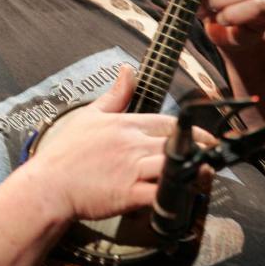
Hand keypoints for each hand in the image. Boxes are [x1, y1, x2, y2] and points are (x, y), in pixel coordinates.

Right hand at [30, 65, 216, 221]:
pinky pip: (162, 194)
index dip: (193, 131)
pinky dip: (177, 196)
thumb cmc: (65, 154)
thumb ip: (114, 94)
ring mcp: (132, 169)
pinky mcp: (129, 194)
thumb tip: (128, 69)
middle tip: (216, 157)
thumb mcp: (89, 116)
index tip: (207, 138)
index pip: (168, 123)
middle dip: (202, 150)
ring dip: (195, 171)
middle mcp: (132, 144)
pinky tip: (187, 196)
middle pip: (178, 143)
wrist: (49, 185)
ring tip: (207, 175)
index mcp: (125, 124)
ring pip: (176, 166)